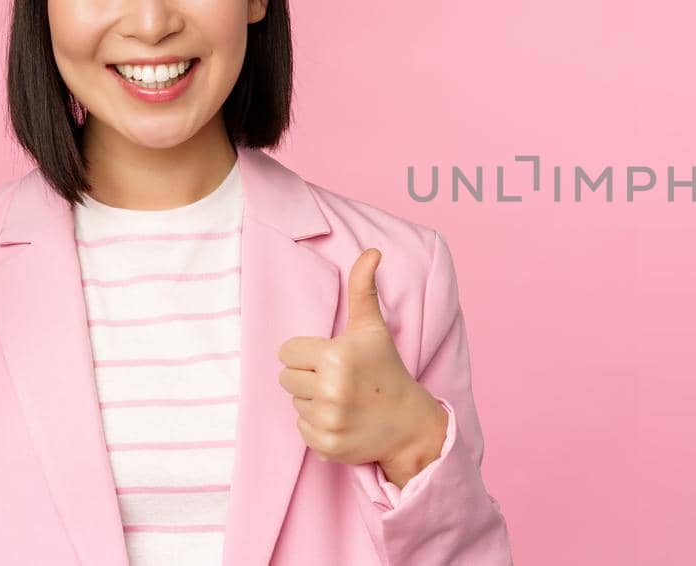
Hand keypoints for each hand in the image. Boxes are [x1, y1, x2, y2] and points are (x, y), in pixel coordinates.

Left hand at [277, 248, 447, 476]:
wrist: (410, 424)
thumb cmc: (387, 370)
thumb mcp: (374, 328)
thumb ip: (363, 288)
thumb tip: (372, 250)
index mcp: (336, 357)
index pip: (287, 353)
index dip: (307, 354)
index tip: (331, 359)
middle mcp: (330, 390)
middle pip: (286, 379)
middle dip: (308, 378)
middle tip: (337, 379)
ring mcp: (328, 420)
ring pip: (294, 404)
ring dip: (312, 402)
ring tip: (341, 400)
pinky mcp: (326, 445)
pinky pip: (301, 430)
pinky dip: (317, 427)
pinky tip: (341, 420)